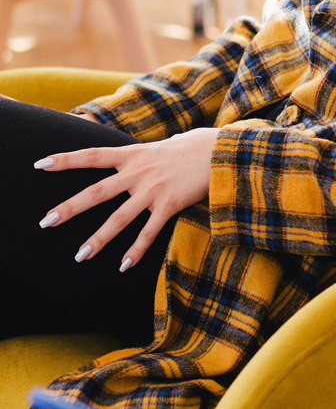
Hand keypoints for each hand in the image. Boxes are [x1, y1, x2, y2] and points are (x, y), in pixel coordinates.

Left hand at [35, 127, 217, 268]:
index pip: (92, 155)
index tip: (39, 165)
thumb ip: (154, 152)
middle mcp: (138, 172)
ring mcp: (153, 190)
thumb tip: (158, 150)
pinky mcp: (170, 205)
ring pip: (118, 218)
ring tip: (79, 256)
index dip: (65, 159)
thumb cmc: (199, 145)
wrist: (223, 150)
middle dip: (69, 208)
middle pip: (96, 192)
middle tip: (45, 222)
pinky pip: (148, 232)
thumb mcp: (168, 143)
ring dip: (98, 239)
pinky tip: (123, 265)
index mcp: (134, 154)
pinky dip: (135, 250)